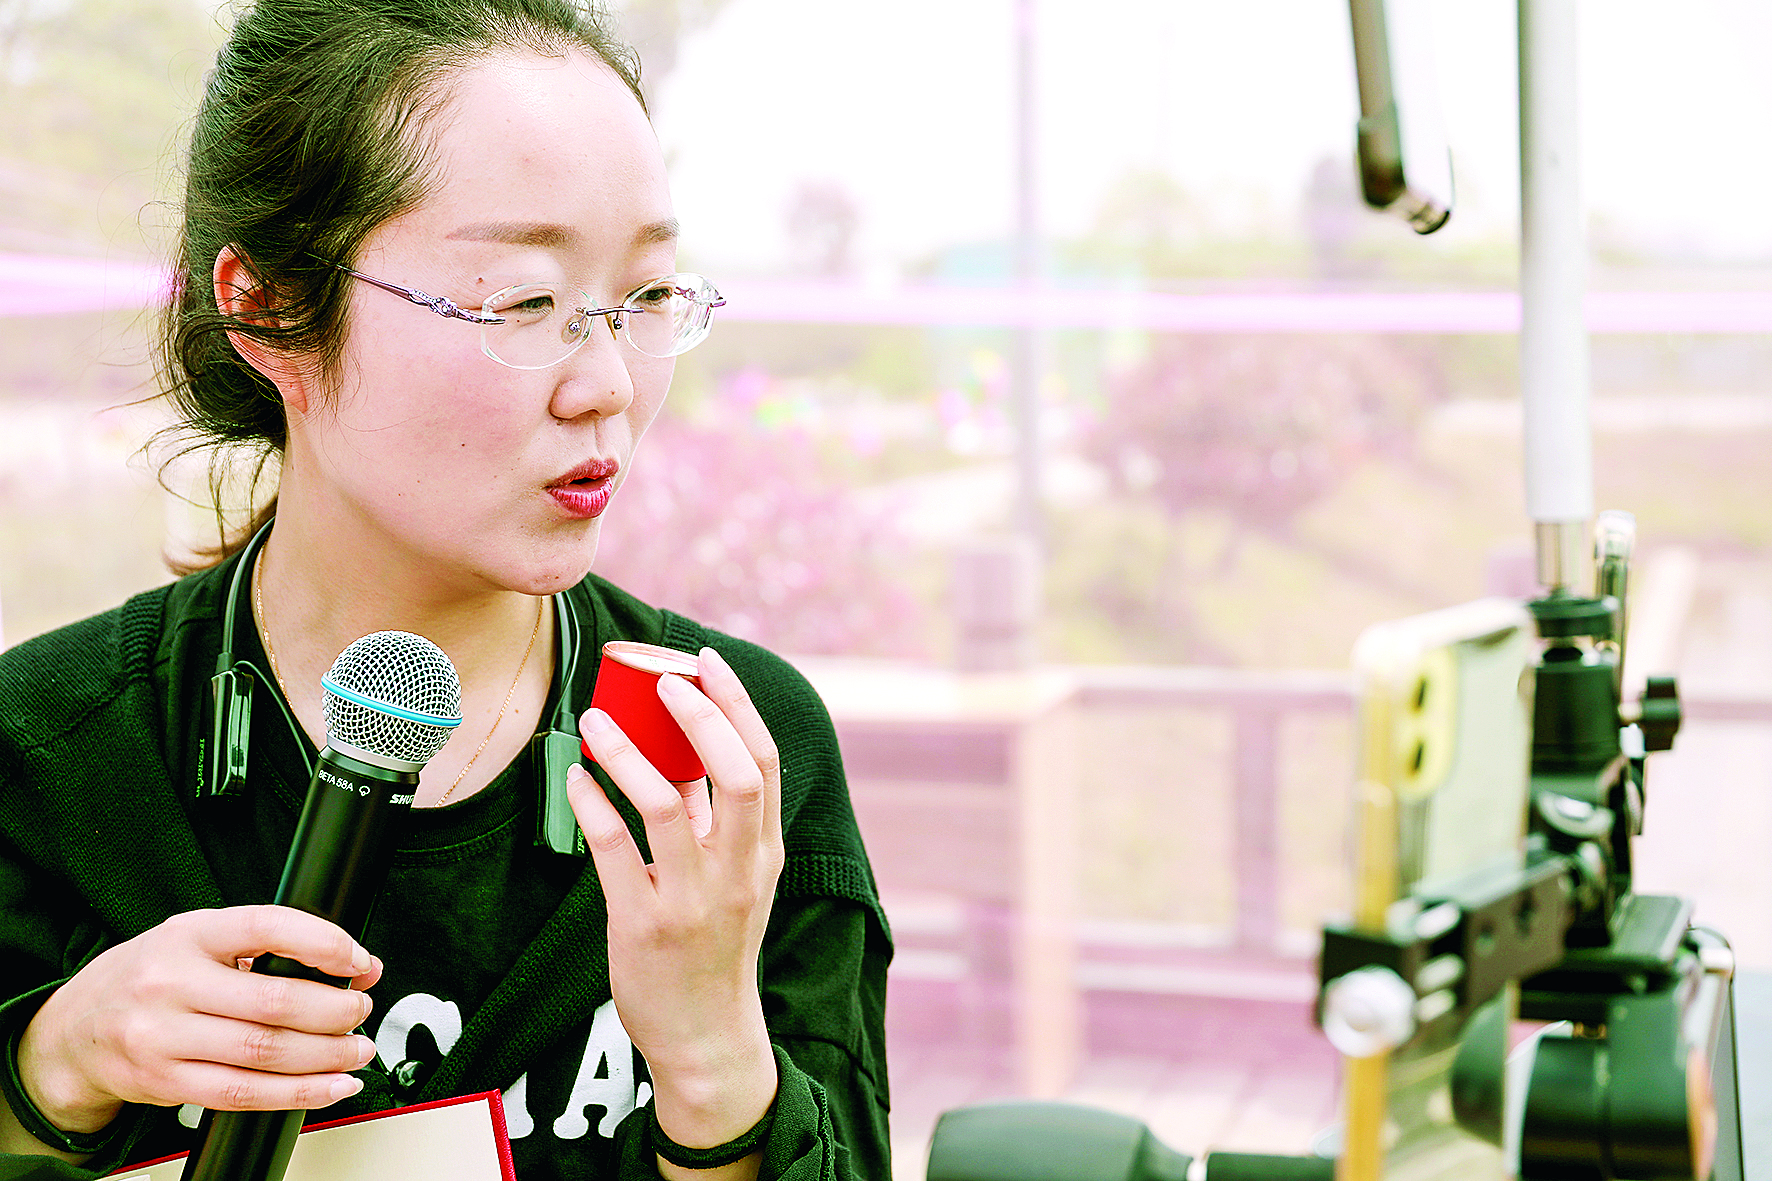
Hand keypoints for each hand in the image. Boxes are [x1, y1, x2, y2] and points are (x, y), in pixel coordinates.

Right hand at [17, 906, 380, 1135]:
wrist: (73, 1032)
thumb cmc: (151, 978)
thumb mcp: (200, 940)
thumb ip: (270, 946)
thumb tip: (358, 965)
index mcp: (189, 934)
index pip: (267, 926)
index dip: (325, 943)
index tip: (361, 962)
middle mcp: (172, 984)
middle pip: (275, 1002)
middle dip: (336, 1011)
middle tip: (361, 1010)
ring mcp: (164, 1037)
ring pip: (265, 1053)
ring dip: (328, 1056)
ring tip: (358, 1050)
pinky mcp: (166, 1082)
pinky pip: (245, 1093)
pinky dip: (300, 1093)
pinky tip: (332, 1086)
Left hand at [569, 646, 784, 1156]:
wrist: (706, 1036)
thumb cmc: (715, 947)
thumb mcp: (738, 881)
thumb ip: (718, 821)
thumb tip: (684, 752)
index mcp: (765, 852)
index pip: (763, 762)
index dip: (737, 705)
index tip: (707, 663)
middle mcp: (738, 871)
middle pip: (735, 773)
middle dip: (700, 716)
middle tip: (662, 680)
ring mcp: (693, 899)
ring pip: (665, 805)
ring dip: (627, 753)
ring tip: (595, 718)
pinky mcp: (644, 924)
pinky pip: (613, 849)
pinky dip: (592, 804)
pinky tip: (574, 778)